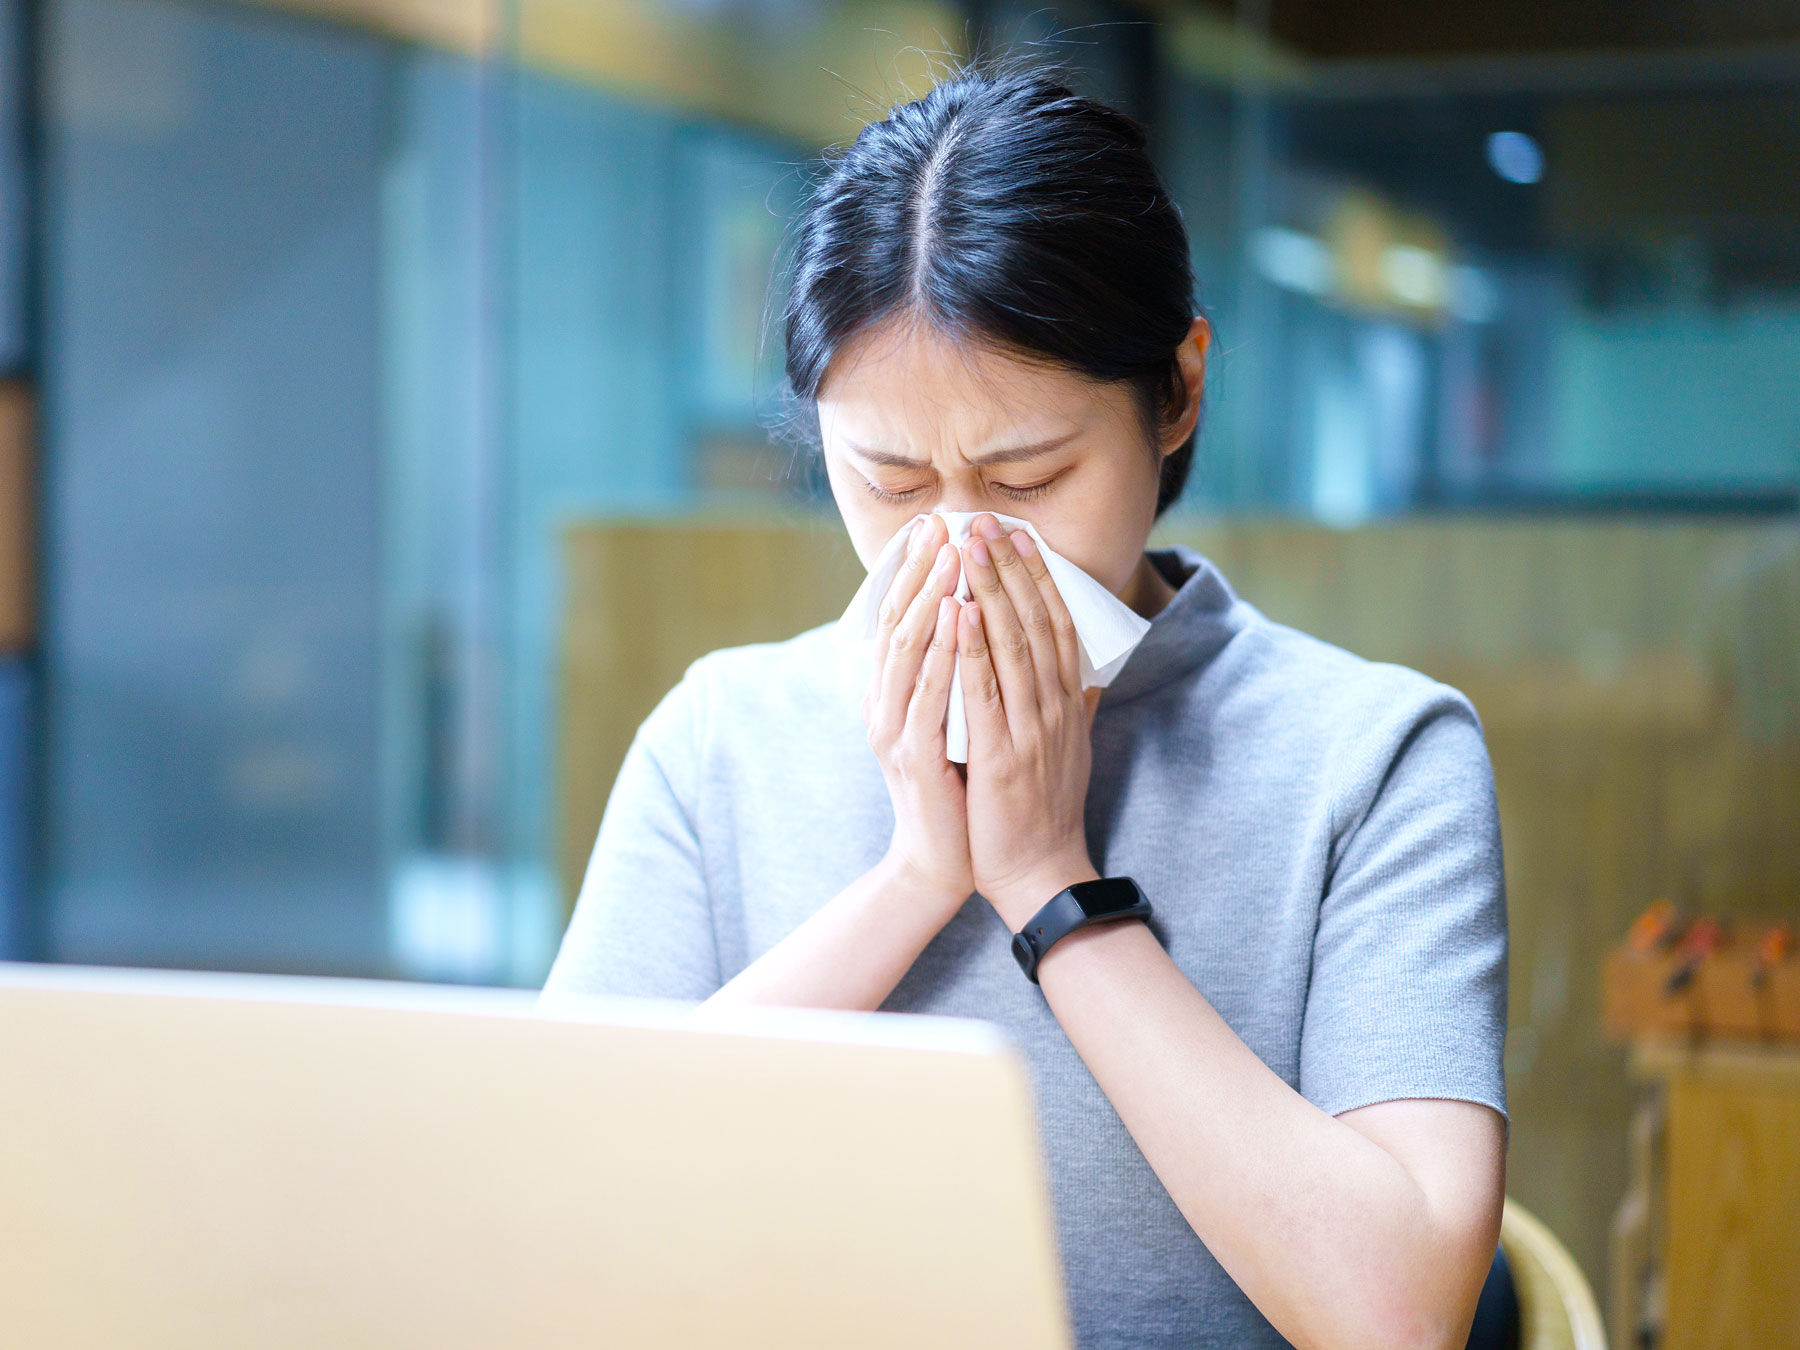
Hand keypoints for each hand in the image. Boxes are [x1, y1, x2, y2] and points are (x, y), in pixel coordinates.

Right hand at [861, 514, 974, 921]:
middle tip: (945, 524)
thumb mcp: (953, 722)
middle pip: (900, 623)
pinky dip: (944, 654)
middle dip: (924, 571)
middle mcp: (885, 704)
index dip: (920, 571)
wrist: (944, 861)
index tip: (943, 526)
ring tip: (953, 556)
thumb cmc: (956, 791)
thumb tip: (979, 630)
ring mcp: (895, 731)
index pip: (903, 618)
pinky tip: (961, 620)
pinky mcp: (914, 758)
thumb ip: (957, 679)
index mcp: (895, 693)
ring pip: (909, 651)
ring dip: (932, 600)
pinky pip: (928, 697)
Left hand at [955, 514, 1102, 930]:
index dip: (1038, 577)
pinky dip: (974, 647)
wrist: (1041, 874)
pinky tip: (961, 611)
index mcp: (1067, 704)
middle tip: (986, 520)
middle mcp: (1054, 708)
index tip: (1019, 535)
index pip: (1057, 625)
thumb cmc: (1046, 813)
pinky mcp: (1004, 755)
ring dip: (991, 589)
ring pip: (1013, 644)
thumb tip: (1088, 677)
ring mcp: (1031, 729)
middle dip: (1008, 567)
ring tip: (969, 546)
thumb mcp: (1069, 752)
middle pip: (1035, 621)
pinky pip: (987, 691)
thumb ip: (1076, 710)